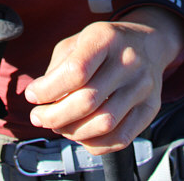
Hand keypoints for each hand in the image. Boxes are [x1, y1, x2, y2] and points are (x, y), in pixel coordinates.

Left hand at [24, 9, 183, 154]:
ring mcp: (143, 86)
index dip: (48, 89)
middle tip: (39, 117)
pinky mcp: (151, 108)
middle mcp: (128, 61)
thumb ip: (58, 67)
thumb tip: (42, 99)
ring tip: (59, 126)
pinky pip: (121, 138)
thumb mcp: (78, 41)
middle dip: (55, 116)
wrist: (147, 43)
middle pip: (88, 101)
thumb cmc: (106, 44)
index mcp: (106, 38)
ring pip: (104, 124)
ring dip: (73, 132)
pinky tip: (81, 135)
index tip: (32, 95)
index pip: (76, 71)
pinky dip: (95, 144)